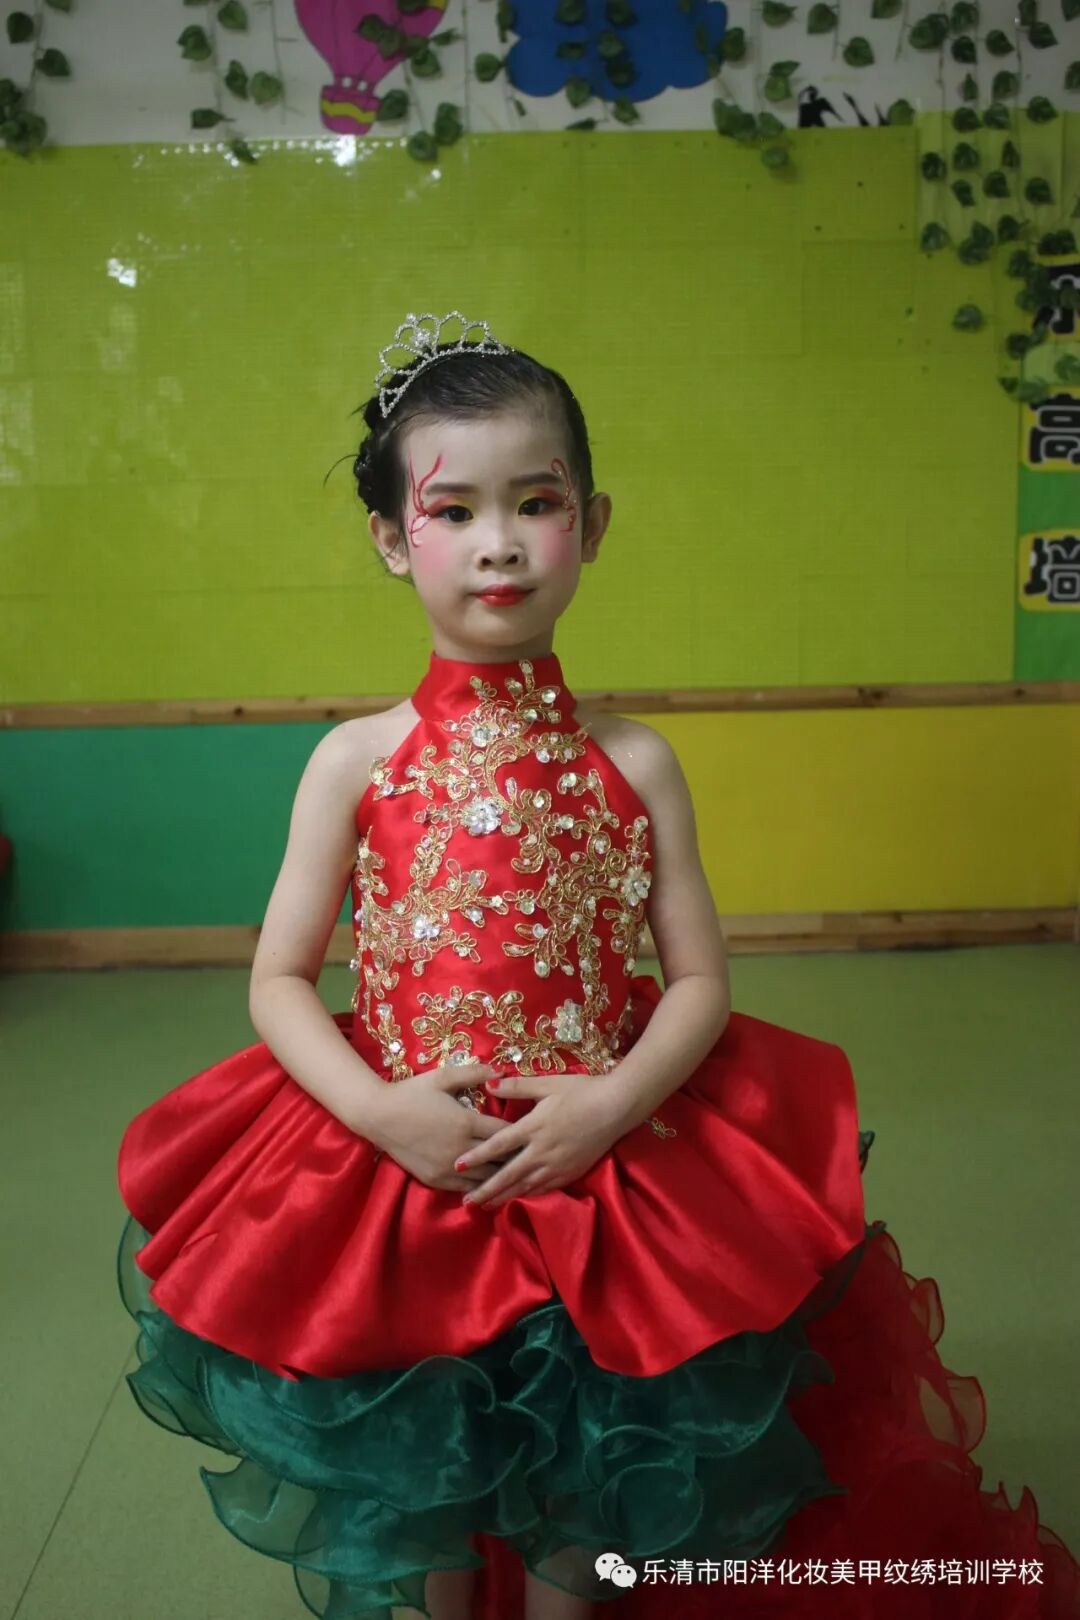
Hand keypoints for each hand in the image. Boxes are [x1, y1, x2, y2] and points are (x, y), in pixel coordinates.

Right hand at [358, 1060, 522, 1192]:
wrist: (378, 1116)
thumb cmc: (412, 1093)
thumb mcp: (442, 1077)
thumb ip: (474, 1073)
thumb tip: (501, 1071)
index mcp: (466, 1122)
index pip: (505, 1133)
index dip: (521, 1134)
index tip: (532, 1132)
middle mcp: (461, 1149)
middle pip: (500, 1159)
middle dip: (515, 1157)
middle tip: (530, 1155)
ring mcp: (448, 1168)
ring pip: (486, 1178)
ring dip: (500, 1174)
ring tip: (516, 1172)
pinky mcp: (436, 1180)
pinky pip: (466, 1188)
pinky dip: (480, 1185)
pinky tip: (491, 1184)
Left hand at [454, 1072, 628, 1209]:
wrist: (616, 1107)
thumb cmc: (581, 1091)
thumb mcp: (548, 1084)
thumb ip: (518, 1087)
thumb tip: (489, 1084)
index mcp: (534, 1127)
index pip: (498, 1145)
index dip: (477, 1156)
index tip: (457, 1165)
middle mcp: (542, 1151)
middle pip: (508, 1175)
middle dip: (486, 1190)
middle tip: (466, 1202)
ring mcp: (557, 1165)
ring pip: (525, 1186)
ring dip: (503, 1197)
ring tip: (486, 1207)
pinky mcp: (570, 1173)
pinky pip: (544, 1189)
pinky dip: (527, 1196)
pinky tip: (517, 1201)